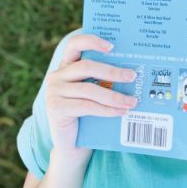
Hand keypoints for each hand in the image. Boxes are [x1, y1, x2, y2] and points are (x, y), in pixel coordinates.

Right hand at [45, 34, 137, 166]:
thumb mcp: (95, 94)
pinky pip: (86, 106)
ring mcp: (53, 92)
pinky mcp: (55, 108)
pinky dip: (107, 109)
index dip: (92, 41)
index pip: (75, 44)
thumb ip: (104, 81)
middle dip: (112, 72)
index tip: (112, 46)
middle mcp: (57, 76)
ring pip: (89, 89)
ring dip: (114, 95)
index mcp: (66, 66)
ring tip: (132, 101)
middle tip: (132, 77)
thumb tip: (133, 73)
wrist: (72, 146)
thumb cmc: (88, 116)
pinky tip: (121, 111)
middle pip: (86, 67)